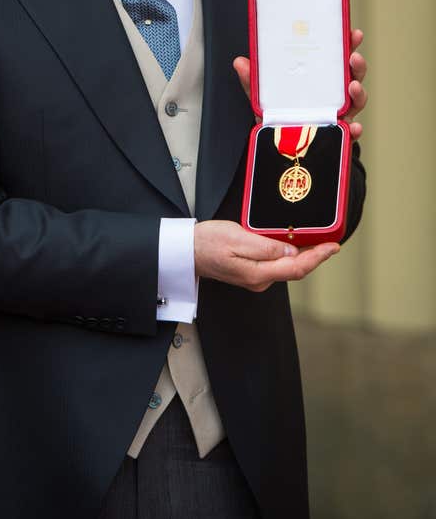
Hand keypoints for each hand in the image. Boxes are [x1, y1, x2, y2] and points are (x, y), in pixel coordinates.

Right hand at [194, 220, 338, 290]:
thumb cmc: (207, 242)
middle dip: (315, 256)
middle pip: (295, 269)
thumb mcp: (237, 237)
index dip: (318, 257)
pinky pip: (275, 265)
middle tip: (330, 242)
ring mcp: (255, 278)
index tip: (333, 247)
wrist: (185, 251)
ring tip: (316, 241)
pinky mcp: (251, 273)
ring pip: (286, 267)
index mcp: (258, 273)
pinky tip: (292, 245)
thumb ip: (266, 246)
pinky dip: (287, 255)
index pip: (297, 267)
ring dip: (302, 255)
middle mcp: (259, 280)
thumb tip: (291, 251)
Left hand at [232, 28, 367, 139]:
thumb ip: (254, 81)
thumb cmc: (280, 116)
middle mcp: (333, 95)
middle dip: (357, 65)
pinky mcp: (337, 135)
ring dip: (359, 92)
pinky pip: (349, 133)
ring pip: (356, 101)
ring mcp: (338, 115)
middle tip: (353, 56)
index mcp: (320, 80)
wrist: (282, 148)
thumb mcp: (266, 96)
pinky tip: (353, 126)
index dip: (347, 44)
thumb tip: (240, 62)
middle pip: (352, 76)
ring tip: (353, 86)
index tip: (352, 33)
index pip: (336, 58)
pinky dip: (354, 130)